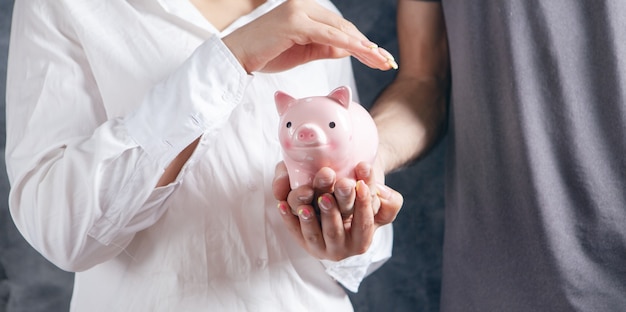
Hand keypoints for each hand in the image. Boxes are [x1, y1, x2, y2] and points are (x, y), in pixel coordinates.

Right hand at [222, 0, 395, 72]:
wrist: (237, 56)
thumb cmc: (267, 54)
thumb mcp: (303, 51)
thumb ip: (325, 47)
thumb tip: (349, 48)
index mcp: (306, 10)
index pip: (340, 27)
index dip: (361, 43)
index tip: (378, 57)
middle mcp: (304, 5)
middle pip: (344, 27)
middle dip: (368, 46)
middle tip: (387, 62)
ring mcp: (299, 10)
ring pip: (340, 30)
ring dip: (363, 47)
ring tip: (381, 61)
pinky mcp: (295, 21)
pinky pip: (328, 35)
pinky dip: (348, 44)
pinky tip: (363, 53)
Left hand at [272, 162, 402, 260]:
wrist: (345, 204)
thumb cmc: (364, 199)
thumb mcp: (384, 202)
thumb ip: (389, 198)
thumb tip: (378, 188)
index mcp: (362, 240)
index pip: (364, 224)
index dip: (363, 205)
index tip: (360, 186)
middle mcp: (342, 249)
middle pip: (335, 232)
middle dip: (331, 214)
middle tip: (326, 197)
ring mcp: (321, 248)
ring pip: (313, 235)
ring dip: (308, 221)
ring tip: (304, 206)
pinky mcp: (303, 241)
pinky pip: (294, 231)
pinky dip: (287, 218)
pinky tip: (281, 204)